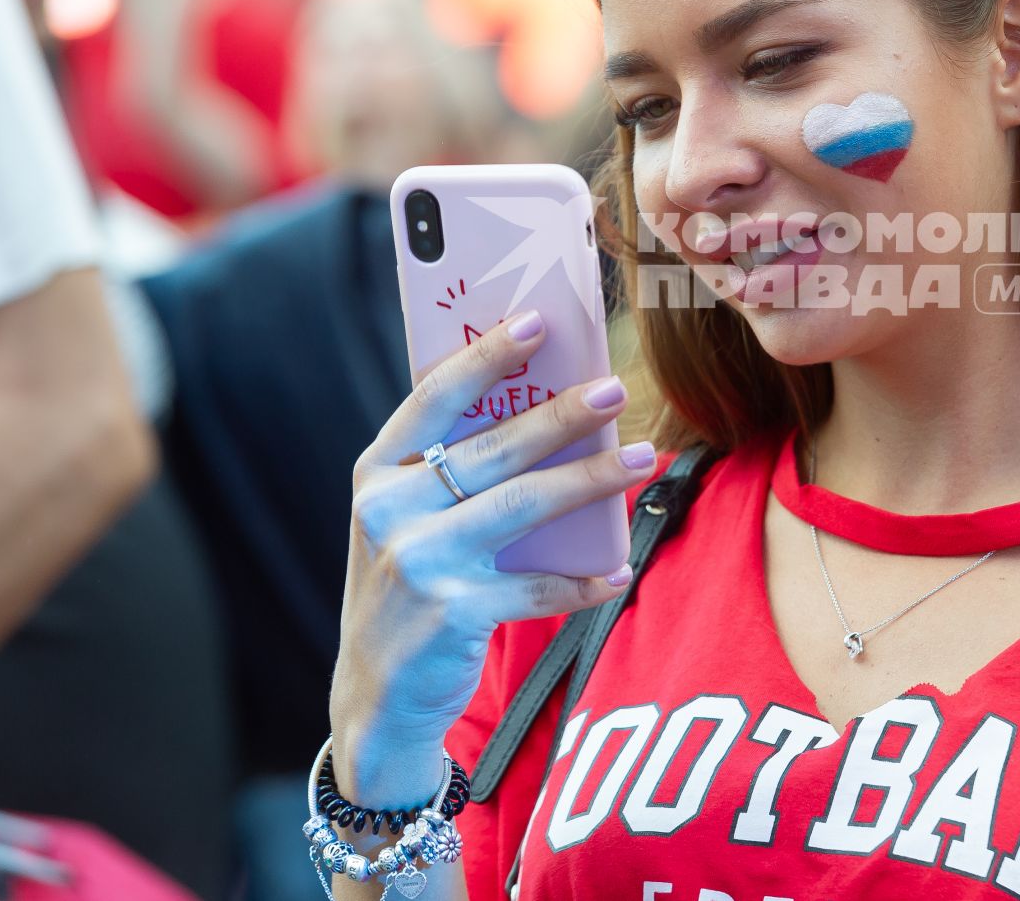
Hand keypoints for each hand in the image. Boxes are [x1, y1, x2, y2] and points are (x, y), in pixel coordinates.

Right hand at [329, 311, 649, 805]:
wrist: (376, 699)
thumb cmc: (409, 587)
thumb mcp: (408, 522)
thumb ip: (452, 473)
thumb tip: (547, 410)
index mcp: (377, 474)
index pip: (434, 397)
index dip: (485, 356)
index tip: (536, 322)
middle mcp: (390, 512)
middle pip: (494, 449)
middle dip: (563, 415)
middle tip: (615, 389)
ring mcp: (420, 562)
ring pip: (526, 506)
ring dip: (592, 480)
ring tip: (643, 457)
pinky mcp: (454, 611)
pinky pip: (539, 586)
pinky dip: (584, 580)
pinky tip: (619, 570)